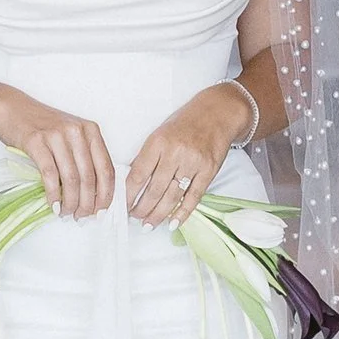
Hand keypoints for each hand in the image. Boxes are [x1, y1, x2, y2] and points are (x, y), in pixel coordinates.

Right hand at [0, 87, 115, 217]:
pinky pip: (49, 175)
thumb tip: (94, 194)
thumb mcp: (71, 136)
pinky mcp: (36, 141)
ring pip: (71, 178)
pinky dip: (53, 195)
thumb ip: (84, 157)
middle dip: (87, 203)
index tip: (101, 211)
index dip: (106, 194)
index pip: (106, 168)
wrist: (12, 109)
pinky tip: (53, 205)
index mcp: (91, 131)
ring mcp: (56, 135)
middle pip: (89, 177)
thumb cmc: (43, 126)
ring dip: (70, 202)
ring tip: (65, 213)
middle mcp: (77, 131)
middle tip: (81, 216)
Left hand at [127, 87, 253, 225]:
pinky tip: (172, 223)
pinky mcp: (209, 171)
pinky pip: (193, 197)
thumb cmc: (185, 124)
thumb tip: (131, 183)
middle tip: (135, 219)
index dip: (128, 194)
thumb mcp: (160, 134)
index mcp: (158, 142)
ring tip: (148, 225)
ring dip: (158, 214)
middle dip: (141, 209)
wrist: (216, 113)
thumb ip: (147, 157)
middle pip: (154, 189)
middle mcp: (175, 153)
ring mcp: (193, 163)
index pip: (138, 175)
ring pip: (172, 197)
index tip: (122, 206)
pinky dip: (182, 213)